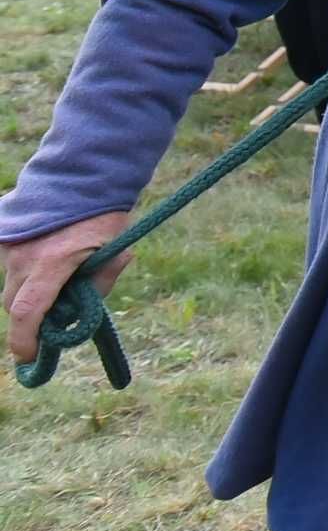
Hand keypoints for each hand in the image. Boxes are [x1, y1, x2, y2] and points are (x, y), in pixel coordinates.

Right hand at [5, 212, 132, 366]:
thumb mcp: (114, 252)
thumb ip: (97, 285)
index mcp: (52, 263)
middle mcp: (22, 256)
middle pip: (14, 304)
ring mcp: (7, 244)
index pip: (28, 313)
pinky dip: (23, 269)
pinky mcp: (1, 234)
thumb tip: (76, 313)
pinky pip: (7, 263)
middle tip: (49, 321)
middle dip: (29, 318)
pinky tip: (46, 254)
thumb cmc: (105, 215)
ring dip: (27, 289)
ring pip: (10, 283)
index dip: (25, 341)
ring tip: (55, 275)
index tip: (28, 358)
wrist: (84, 173)